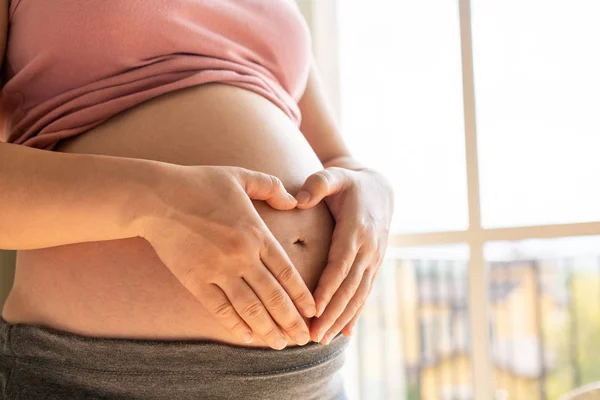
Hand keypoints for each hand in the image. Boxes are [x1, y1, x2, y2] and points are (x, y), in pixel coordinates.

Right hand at [139, 165, 315, 349]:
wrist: (155, 197)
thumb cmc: (198, 183)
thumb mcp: (240, 176)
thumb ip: (270, 187)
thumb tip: (293, 201)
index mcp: (256, 233)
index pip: (287, 272)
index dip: (302, 295)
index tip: (313, 312)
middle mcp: (241, 256)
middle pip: (273, 297)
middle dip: (291, 321)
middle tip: (303, 340)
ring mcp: (217, 271)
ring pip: (250, 308)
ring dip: (267, 329)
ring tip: (280, 344)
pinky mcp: (195, 281)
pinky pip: (219, 309)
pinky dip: (234, 325)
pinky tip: (247, 337)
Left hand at [295, 159, 393, 343]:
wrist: (379, 187)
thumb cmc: (349, 183)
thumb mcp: (335, 175)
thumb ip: (318, 183)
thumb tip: (299, 199)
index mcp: (356, 229)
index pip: (340, 265)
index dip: (327, 289)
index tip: (312, 309)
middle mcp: (369, 248)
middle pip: (349, 287)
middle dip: (331, 313)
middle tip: (312, 335)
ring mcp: (374, 258)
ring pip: (358, 294)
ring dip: (341, 318)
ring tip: (322, 339)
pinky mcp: (374, 265)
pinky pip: (365, 292)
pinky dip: (355, 313)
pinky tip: (344, 333)